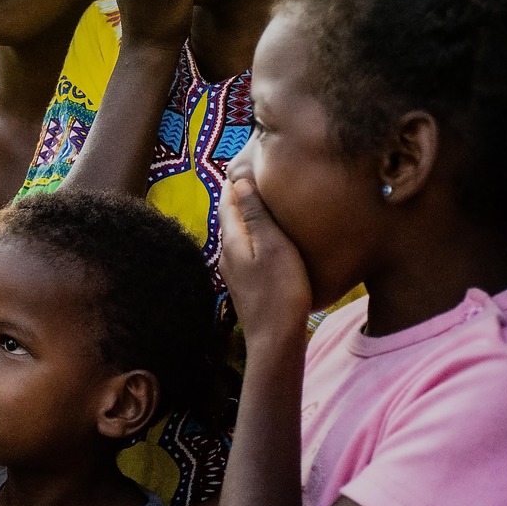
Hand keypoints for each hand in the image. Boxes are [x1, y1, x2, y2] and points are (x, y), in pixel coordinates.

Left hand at [217, 178, 310, 339]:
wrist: (275, 339)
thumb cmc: (280, 289)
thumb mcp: (273, 245)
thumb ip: (255, 214)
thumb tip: (238, 182)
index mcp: (231, 239)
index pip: (226, 202)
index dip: (234, 184)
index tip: (244, 166)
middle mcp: (226, 253)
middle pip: (230, 219)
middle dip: (239, 199)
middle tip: (255, 181)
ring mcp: (233, 272)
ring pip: (237, 236)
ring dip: (247, 220)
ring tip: (264, 206)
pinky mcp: (244, 285)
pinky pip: (245, 252)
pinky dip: (253, 239)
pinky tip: (267, 242)